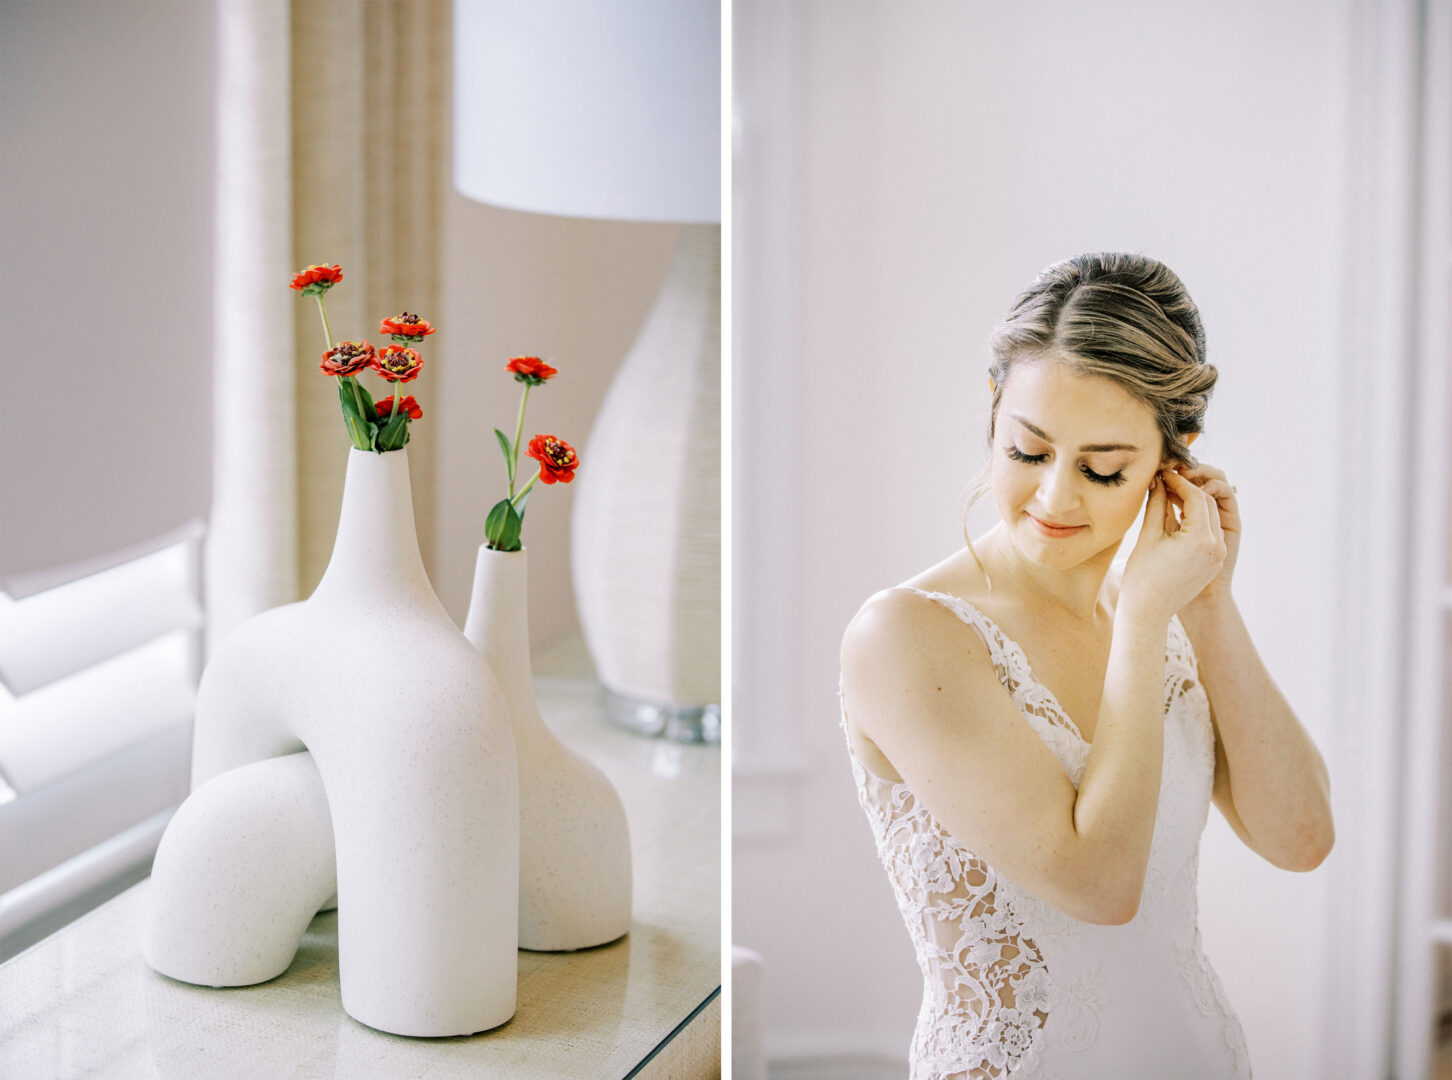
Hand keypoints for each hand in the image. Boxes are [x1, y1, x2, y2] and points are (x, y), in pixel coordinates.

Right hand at [1120, 466, 1228, 621]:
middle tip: (1165, 481)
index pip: (1196, 497)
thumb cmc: (1142, 577)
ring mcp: (1217, 556)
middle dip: (1188, 490)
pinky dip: (1195, 521)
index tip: (1162, 475)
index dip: (1178, 482)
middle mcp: (1216, 546)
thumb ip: (1157, 504)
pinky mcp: (1213, 562)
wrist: (1148, 612)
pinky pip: (1208, 533)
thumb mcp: (1149, 535)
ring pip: (1209, 518)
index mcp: (1200, 538)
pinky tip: (1176, 515)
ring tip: (1169, 496)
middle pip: (1207, 504)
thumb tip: (1159, 481)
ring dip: (1192, 504)